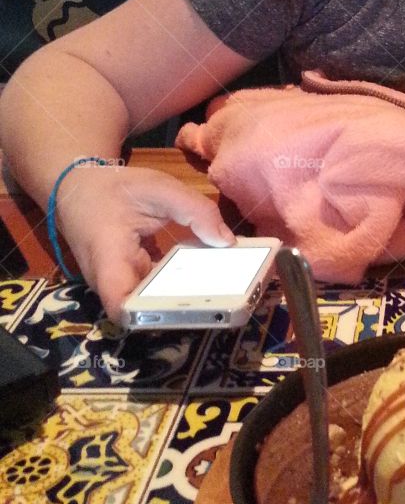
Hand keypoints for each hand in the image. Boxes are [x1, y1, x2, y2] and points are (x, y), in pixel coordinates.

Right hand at [54, 165, 234, 320]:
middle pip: (145, 308)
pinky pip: (154, 290)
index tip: (193, 307)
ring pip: (152, 302)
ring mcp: (118, 284)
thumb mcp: (159, 188)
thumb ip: (195, 210)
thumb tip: (227, 242)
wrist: (77, 190)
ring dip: (184, 298)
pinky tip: (209, 278)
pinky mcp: (129, 280)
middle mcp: (109, 282)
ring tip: (225, 290)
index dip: (154, 314)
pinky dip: (179, 285)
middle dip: (183, 308)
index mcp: (109, 259)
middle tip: (224, 298)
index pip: (123, 305)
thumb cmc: (114, 189)